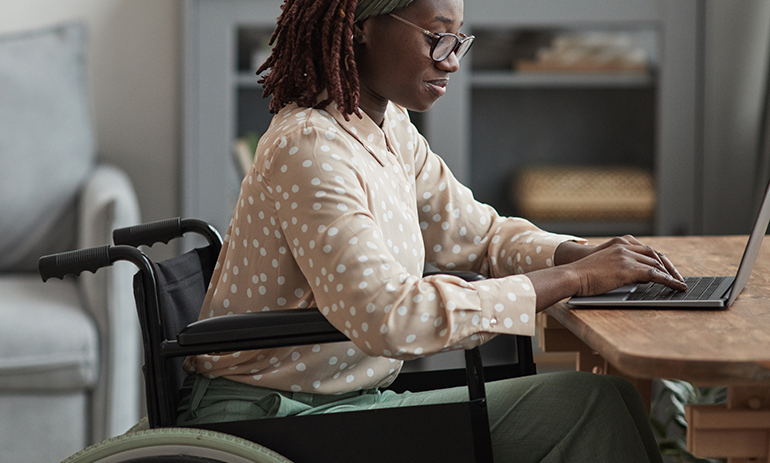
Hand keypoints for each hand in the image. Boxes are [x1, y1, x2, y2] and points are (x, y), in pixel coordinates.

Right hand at [563, 235, 686, 295]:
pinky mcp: (626, 269)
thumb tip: (642, 277)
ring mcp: (626, 257)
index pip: (647, 250)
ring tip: (679, 285)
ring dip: (670, 275)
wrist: (572, 276)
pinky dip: (668, 280)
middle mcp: (625, 247)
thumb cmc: (584, 276)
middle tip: (678, 278)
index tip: (668, 270)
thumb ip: (622, 267)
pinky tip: (675, 286)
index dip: (660, 260)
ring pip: (656, 264)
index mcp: (619, 245)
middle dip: (669, 267)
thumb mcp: (605, 267)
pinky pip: (654, 274)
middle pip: (655, 255)